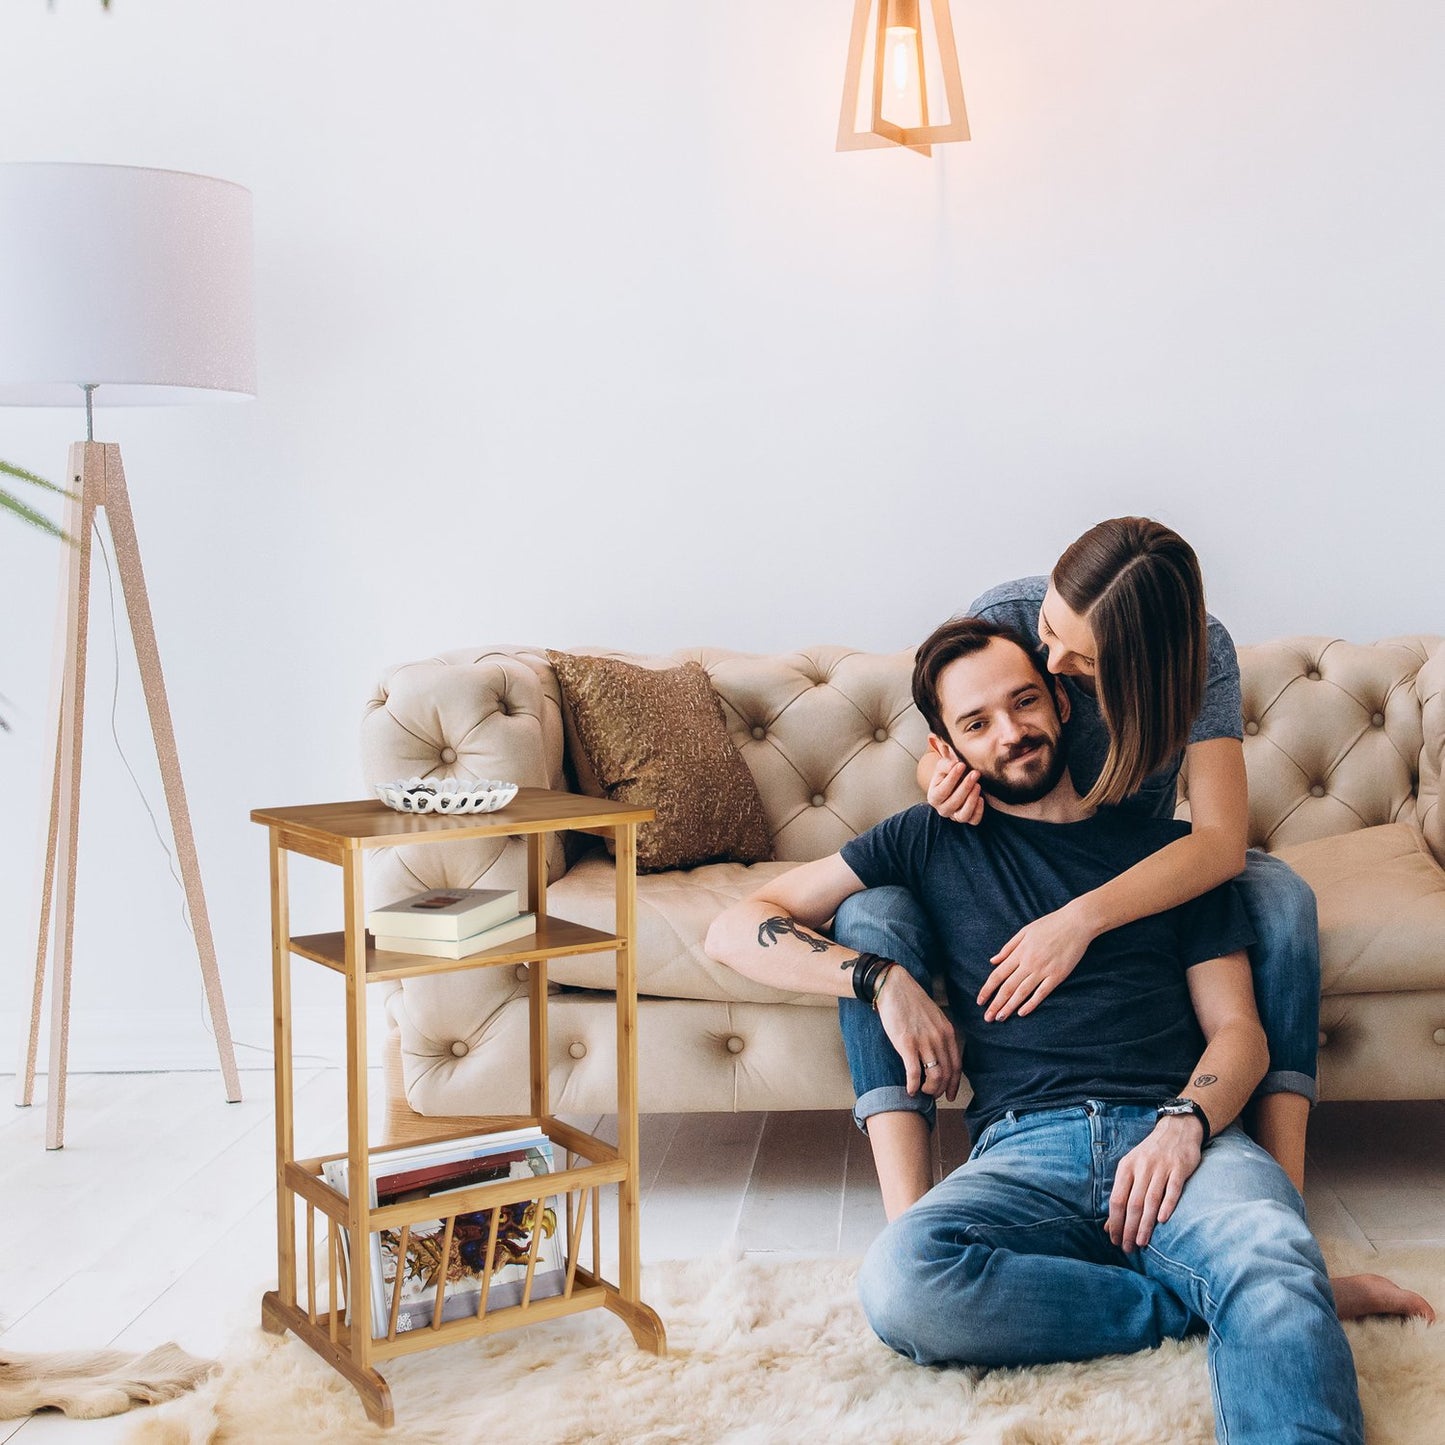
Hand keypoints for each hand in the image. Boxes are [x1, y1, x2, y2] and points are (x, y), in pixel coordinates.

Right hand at [876, 969, 961, 1101]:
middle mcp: (939, 1039)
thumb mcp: (934, 1017)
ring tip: (921, 1092)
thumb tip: (939, 1054)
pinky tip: (909, 1090)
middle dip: (941, 1089)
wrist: (894, 987)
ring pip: (934, 1077)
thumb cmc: (911, 1002)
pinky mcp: (907, 1045)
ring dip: (929, 1090)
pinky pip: (914, 1073)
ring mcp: (924, 1042)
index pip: (957, 1065)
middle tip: (932, 1095)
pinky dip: (913, 1086)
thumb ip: (940, 1034)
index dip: (954, 1083)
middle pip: (947, 1074)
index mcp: (948, 1032)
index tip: (950, 1094)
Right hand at [926, 757, 984, 824]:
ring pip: (963, 815)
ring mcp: (955, 816)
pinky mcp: (968, 818)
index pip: (942, 791)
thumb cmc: (947, 773)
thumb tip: (955, 764)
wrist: (955, 782)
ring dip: (971, 800)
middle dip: (965, 787)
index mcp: (933, 797)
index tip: (962, 765)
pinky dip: (978, 811)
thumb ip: (946, 764)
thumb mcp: (943, 766)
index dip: (952, 778)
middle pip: (953, 803)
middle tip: (975, 773)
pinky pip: (974, 820)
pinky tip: (981, 798)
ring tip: (978, 785)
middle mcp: (942, 809)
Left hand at [977, 903, 1093, 1020]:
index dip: (987, 989)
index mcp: (1019, 952)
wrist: (1076, 923)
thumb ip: (1008, 948)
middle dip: (995, 1004)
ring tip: (1000, 1018)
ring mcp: (1043, 970)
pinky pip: (1042, 993)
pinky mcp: (1058, 975)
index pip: (998, 975)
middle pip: (1007, 987)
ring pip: (1022, 992)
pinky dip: (1031, 1004)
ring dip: (1009, 1007)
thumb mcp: (1025, 931)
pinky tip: (1022, 1013)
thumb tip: (993, 961)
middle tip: (987, 1018)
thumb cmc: (1050, 924)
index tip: (980, 1001)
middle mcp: (1029, 963)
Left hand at [1106, 1116, 1203, 1251]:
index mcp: (1126, 1167)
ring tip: (1141, 1242)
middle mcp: (1142, 1167)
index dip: (1114, 1221)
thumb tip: (1108, 1225)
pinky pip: (1172, 1189)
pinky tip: (1163, 1220)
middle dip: (1128, 1228)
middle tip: (1128, 1248)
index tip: (1115, 1240)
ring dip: (1145, 1223)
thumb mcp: (1132, 1167)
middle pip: (1133, 1202)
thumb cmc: (1151, 1154)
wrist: (1177, 1130)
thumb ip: (1122, 1194)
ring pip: (1150, 1199)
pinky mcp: (1179, 1168)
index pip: (1117, 1199)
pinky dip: (1167, 1204)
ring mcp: (1161, 1167)